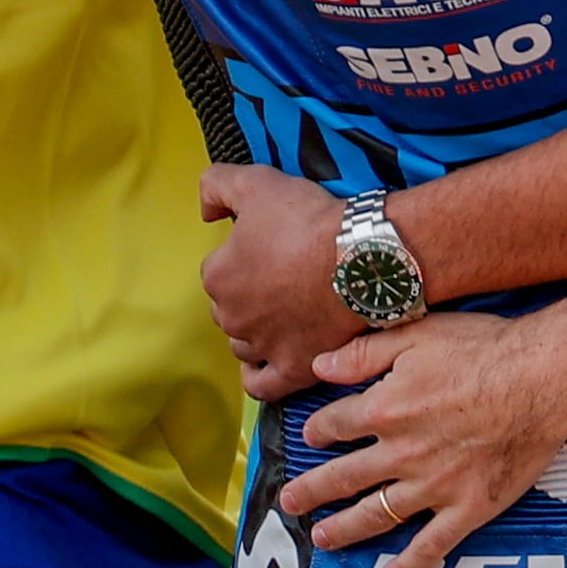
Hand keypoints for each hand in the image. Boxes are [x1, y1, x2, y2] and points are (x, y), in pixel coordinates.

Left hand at [200, 165, 356, 399]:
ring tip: (280, 315)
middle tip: (282, 277)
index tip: (270, 248)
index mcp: (218, 277)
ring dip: (254, 331)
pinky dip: (258, 375)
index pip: (218, 270)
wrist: (361, 258)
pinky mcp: (292, 368)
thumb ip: (216, 186)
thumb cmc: (310, 221)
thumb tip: (205, 210)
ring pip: (243, 344)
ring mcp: (262, 347)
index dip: (243, 256)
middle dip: (248, 295)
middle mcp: (233, 317)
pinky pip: (262, 385)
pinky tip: (265, 362)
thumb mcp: (256, 181)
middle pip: (230, 308)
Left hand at [287, 309, 566, 567]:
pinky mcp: (467, 508)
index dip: (318, 431)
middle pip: (342, 478)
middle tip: (289, 503)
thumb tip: (319, 366)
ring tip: (321, 538)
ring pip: (376, 515)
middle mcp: (401, 453)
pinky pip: (431, 546)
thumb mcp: (418, 333)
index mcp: (385, 408)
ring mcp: (433, 486)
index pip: (334, 425)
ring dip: (344, 529)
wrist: (545, 379)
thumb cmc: (485, 349)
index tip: (313, 437)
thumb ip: (364, 353)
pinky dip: (408, 566)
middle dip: (311, 491)